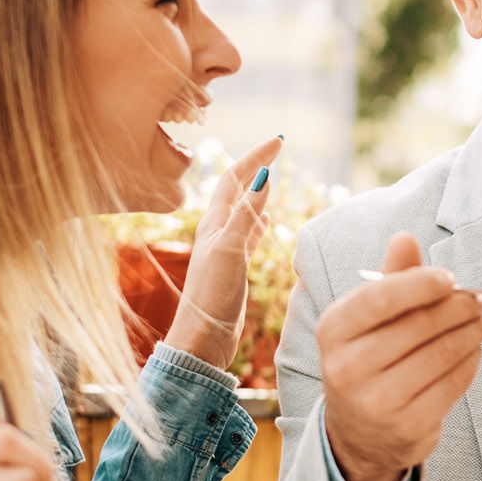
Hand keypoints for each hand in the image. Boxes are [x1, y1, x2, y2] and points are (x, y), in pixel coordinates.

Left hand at [163, 136, 286, 369]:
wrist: (202, 339)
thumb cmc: (212, 297)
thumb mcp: (232, 251)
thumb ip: (247, 215)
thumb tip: (264, 176)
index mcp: (214, 224)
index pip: (236, 178)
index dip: (256, 157)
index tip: (279, 141)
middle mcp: (217, 232)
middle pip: (237, 189)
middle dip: (256, 166)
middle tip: (278, 149)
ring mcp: (225, 250)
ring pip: (244, 210)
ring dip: (257, 191)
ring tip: (272, 176)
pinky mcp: (234, 268)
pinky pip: (249, 235)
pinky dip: (259, 222)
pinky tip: (267, 221)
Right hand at [317, 232, 481, 480]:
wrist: (359, 435)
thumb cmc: (369, 360)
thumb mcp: (367, 320)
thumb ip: (389, 279)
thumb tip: (405, 238)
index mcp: (333, 330)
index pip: (379, 298)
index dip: (420, 284)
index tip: (450, 278)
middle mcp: (347, 368)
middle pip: (418, 326)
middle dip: (458, 307)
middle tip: (479, 298)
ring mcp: (377, 402)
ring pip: (441, 354)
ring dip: (472, 332)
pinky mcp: (408, 426)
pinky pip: (453, 383)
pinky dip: (470, 361)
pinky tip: (474, 349)